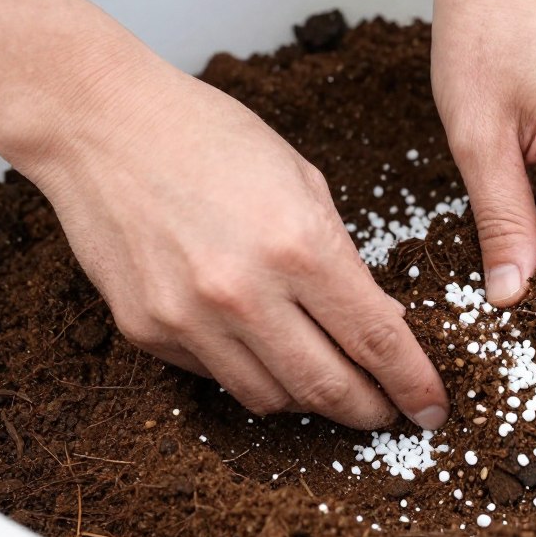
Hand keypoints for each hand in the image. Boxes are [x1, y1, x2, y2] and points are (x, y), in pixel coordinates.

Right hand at [0, 0, 447, 428]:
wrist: (103, 124)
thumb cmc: (212, 138)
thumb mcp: (304, 182)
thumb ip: (343, 259)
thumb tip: (379, 322)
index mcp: (298, 245)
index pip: (376, 340)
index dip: (413, 382)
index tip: (432, 407)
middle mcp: (244, 293)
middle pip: (328, 387)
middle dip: (371, 410)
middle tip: (390, 412)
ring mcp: (188, 319)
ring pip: (273, 398)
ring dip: (313, 399)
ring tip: (331, 382)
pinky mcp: (147, 332)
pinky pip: (218, 379)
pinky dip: (254, 374)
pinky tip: (266, 350)